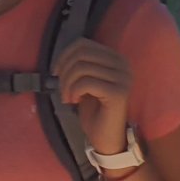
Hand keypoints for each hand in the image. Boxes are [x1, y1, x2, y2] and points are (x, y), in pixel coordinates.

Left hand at [53, 37, 132, 153]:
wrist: (106, 136)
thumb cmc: (94, 109)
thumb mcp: (84, 82)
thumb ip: (79, 65)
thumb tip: (62, 55)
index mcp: (115, 58)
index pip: (83, 44)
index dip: (64, 55)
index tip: (56, 72)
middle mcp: (123, 64)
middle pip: (81, 54)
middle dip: (64, 70)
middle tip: (61, 89)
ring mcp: (123, 78)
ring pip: (82, 68)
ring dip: (67, 83)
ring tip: (67, 97)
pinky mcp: (118, 92)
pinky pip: (86, 83)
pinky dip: (74, 91)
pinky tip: (74, 101)